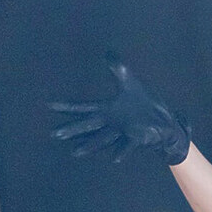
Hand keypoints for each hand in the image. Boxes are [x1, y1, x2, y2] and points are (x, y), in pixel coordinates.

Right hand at [50, 57, 190, 163]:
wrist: (163, 122)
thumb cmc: (144, 105)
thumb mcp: (131, 83)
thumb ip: (119, 70)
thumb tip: (109, 52)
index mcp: (107, 110)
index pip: (83, 108)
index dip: (67, 107)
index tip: (48, 105)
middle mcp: (111, 123)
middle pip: (88, 126)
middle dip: (72, 129)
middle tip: (54, 134)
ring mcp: (123, 132)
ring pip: (103, 139)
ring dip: (90, 145)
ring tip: (75, 152)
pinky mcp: (137, 137)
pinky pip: (128, 145)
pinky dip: (122, 151)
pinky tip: (115, 159)